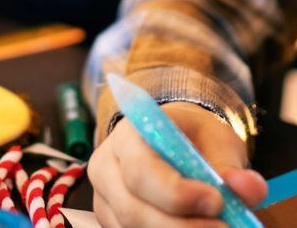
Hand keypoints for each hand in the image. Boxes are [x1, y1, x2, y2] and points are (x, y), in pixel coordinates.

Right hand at [89, 102, 265, 226]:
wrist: (169, 139)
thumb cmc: (191, 137)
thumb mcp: (215, 139)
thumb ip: (230, 164)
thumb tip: (249, 187)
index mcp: (127, 135)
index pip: (140, 170)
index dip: (176, 194)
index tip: (217, 201)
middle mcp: (106, 165)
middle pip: (133, 210)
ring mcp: (105, 196)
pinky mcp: (111, 219)